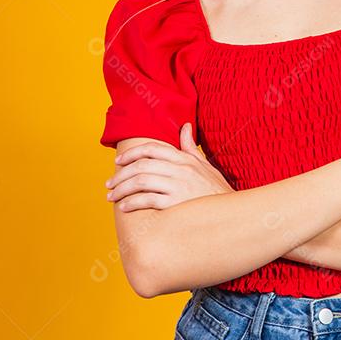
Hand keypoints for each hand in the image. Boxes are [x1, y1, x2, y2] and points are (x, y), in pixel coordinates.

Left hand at [106, 123, 233, 211]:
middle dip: (121, 174)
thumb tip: (184, 127)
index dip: (132, 153)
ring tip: (112, 197)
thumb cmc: (215, 191)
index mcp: (185, 159)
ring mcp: (178, 186)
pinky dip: (133, 203)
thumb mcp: (205, 165)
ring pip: (141, 181)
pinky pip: (148, 200)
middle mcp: (181, 170)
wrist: (231, 214)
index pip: (152, 149)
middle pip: (142, 165)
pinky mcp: (177, 204)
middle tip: (109, 184)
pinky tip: (125, 207)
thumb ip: (190, 147)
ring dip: (122, 188)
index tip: (118, 161)